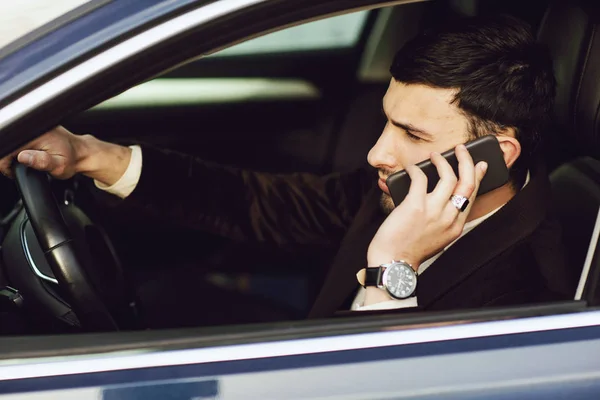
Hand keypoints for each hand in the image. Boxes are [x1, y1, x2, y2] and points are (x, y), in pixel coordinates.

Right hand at [0, 126, 130, 185]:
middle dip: (10, 159)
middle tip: (25, 168)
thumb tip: (22, 157)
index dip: (6, 162)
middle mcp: (33, 127)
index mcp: (37, 133)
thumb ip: (41, 161)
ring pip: (11, 143)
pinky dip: (18, 151)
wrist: (81, 153)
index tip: (14, 170)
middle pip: (7, 144)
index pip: (8, 146)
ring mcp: (31, 128)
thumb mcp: (58, 165)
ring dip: (14, 156)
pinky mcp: (31, 130)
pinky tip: (28, 156)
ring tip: (28, 162)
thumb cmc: (72, 160)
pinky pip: (17, 142)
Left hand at [367, 144, 487, 269]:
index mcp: (456, 226)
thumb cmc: (409, 249)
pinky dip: (416, 169)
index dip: (478, 176)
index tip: (480, 165)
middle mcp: (449, 218)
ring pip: (448, 176)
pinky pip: (420, 178)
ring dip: (441, 161)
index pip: (472, 195)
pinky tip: (410, 169)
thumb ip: (444, 219)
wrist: (392, 262)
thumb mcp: (437, 237)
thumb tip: (440, 194)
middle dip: (466, 161)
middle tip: (461, 149)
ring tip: (434, 155)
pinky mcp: (415, 205)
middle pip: (467, 182)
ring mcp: (433, 211)